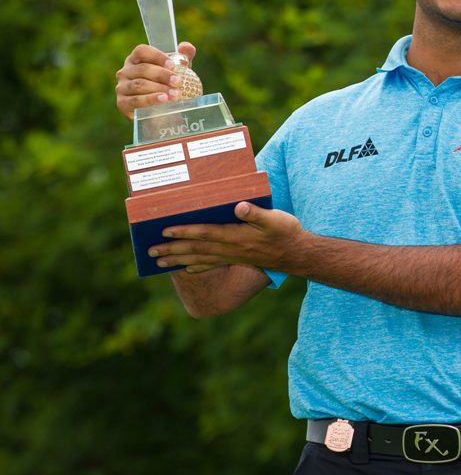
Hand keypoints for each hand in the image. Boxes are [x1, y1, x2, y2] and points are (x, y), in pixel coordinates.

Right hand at [115, 41, 196, 119]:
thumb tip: (187, 47)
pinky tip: (163, 100)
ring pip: (139, 84)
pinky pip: (135, 100)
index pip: (142, 51)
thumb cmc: (167, 85)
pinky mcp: (122, 103)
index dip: (157, 56)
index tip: (173, 65)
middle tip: (178, 82)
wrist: (161, 111)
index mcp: (136, 59)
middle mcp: (126, 71)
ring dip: (158, 89)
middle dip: (162, 75)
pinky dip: (150, 100)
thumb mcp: (177, 71)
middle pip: (143, 69)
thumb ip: (183, 57)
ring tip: (175, 94)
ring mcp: (122, 87)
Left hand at [149, 202, 304, 273]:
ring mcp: (232, 256)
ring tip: (159, 261)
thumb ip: (256, 213)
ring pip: (199, 259)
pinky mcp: (236, 259)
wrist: (296, 254)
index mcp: (237, 236)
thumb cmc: (286, 232)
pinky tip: (185, 268)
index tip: (165, 229)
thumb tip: (239, 206)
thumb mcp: (275, 219)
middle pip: (196, 249)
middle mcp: (230, 249)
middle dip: (172, 249)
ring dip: (177, 259)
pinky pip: (210, 264)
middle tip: (150, 251)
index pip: (205, 233)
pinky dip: (195, 266)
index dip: (185, 231)